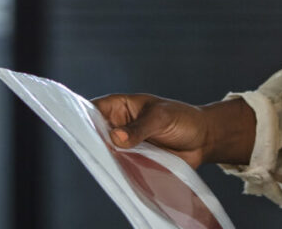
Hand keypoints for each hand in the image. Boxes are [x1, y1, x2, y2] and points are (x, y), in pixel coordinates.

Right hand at [93, 93, 256, 168]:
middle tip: (93, 152)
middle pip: (98, 134)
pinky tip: (118, 176)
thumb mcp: (160, 118)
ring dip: (108, 159)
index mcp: (122, 106)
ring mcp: (127, 145)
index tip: (78, 129)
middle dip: (94, 142)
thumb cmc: (182, 119)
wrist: (203, 139)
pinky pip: (122, 167)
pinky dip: (120, 171)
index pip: (95, 109)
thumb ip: (139, 128)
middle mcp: (120, 125)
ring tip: (107, 165)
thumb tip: (115, 137)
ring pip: (109, 152)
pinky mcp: (136, 162)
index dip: (84, 117)